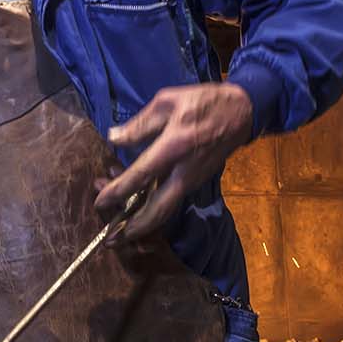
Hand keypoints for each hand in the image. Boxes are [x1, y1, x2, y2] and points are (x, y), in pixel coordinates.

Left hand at [94, 83, 252, 242]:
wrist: (243, 111)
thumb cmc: (204, 101)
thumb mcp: (168, 101)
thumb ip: (140, 124)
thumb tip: (113, 138)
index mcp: (174, 146)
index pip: (141, 175)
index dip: (118, 191)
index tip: (99, 202)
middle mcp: (184, 171)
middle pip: (157, 209)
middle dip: (133, 228)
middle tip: (111, 240)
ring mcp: (193, 179)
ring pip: (166, 210)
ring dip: (142, 224)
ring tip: (120, 235)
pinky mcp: (196, 181)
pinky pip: (171, 201)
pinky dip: (153, 211)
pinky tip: (136, 211)